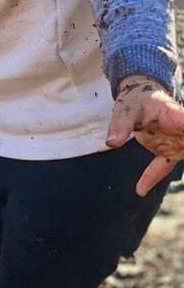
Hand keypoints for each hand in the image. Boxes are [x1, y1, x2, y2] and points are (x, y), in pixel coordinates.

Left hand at [106, 75, 183, 196]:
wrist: (142, 97)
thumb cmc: (137, 100)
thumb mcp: (126, 108)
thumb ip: (121, 124)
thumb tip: (111, 143)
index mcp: (171, 113)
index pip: (183, 120)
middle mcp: (179, 129)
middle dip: (181, 149)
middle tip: (175, 154)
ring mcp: (176, 141)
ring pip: (179, 155)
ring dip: (171, 161)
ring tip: (146, 185)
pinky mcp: (168, 151)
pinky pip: (161, 167)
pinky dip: (151, 177)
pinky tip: (139, 190)